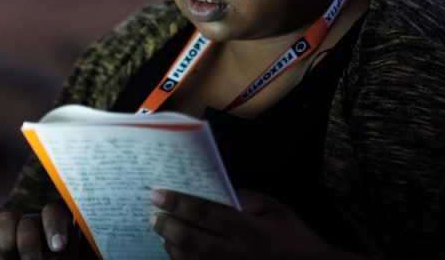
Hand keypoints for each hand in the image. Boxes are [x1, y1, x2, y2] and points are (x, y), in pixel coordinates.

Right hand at [0, 202, 86, 258]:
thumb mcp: (63, 259)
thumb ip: (60, 255)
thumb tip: (56, 245)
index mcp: (55, 230)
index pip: (53, 213)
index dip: (54, 226)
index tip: (57, 247)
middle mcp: (33, 224)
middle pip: (28, 221)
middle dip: (28, 244)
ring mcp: (10, 229)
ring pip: (5, 219)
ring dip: (6, 240)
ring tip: (9, 259)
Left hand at [149, 188, 363, 258]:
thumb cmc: (292, 236)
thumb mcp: (273, 208)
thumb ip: (243, 198)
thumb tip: (209, 191)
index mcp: (250, 231)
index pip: (206, 213)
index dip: (178, 203)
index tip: (157, 194)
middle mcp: (238, 255)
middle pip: (191, 240)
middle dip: (167, 225)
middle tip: (152, 214)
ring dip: (170, 245)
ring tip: (162, 229)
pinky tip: (176, 250)